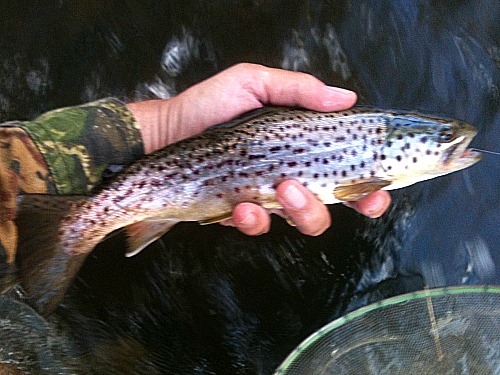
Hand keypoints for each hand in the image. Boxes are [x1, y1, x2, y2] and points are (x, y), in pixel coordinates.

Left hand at [127, 63, 390, 235]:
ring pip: (301, 221)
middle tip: (315, 190)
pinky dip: (254, 220)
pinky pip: (259, 227)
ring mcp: (266, 198)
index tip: (376, 192)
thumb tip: (346, 98)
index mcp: (301, 147)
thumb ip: (299, 90)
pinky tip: (241, 206)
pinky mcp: (240, 214)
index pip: (345, 171)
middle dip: (332, 206)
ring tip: (281, 188)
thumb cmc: (208, 106)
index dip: (367, 188)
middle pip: (330, 206)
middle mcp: (289, 176)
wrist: (164, 134)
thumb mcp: (253, 83)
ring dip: (301, 210)